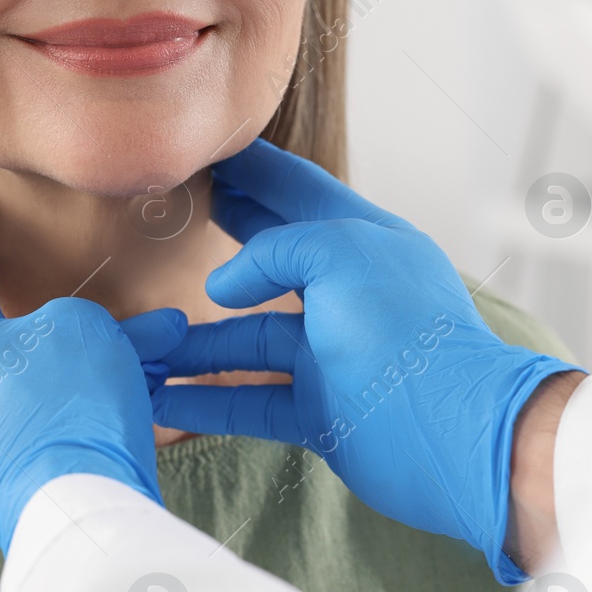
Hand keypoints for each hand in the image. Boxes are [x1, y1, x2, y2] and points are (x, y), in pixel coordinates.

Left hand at [0, 169, 186, 550]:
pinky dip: (100, 397)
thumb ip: (81, 319)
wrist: (77, 513)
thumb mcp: (81, 327)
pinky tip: (153, 390)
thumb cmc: (66, 405)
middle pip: (15, 327)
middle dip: (80, 312)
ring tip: (170, 344)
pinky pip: (60, 416)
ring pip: (49, 375)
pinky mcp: (16, 475)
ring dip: (107, 356)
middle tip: (114, 287)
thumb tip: (102, 343)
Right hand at [152, 140, 583, 583]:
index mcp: (362, 243)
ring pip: (247, 341)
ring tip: (137, 340)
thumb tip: (221, 288)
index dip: (250, 172)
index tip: (204, 153)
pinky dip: (205, 402)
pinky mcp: (321, 412)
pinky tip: (160, 398)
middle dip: (217, 244)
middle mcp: (345, 296)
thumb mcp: (342, 257)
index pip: (297, 192)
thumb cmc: (407, 336)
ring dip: (192, 345)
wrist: (454, 437)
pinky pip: (249, 401)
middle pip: (267, 263)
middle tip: (163, 222)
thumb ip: (275, 251)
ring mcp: (332, 356)